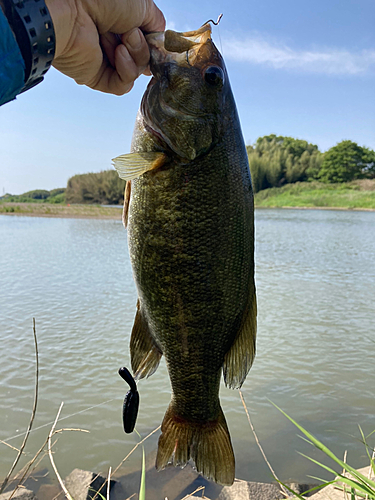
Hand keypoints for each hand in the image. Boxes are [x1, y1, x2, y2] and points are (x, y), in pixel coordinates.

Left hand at [45, 0, 164, 94]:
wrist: (72, 10)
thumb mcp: (141, 4)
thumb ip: (156, 23)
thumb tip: (160, 42)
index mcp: (121, 23)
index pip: (147, 43)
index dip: (154, 43)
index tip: (156, 39)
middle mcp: (112, 41)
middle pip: (145, 59)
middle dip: (143, 46)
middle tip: (130, 32)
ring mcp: (105, 61)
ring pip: (136, 73)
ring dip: (135, 56)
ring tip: (121, 40)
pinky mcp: (97, 78)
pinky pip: (122, 86)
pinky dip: (126, 72)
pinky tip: (118, 54)